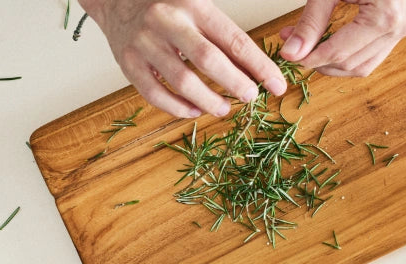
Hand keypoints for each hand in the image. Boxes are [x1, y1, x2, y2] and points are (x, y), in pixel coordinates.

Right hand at [79, 0, 287, 117]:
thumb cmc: (168, 6)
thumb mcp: (198, 8)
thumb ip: (224, 37)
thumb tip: (256, 72)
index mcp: (193, 5)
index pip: (234, 40)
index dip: (260, 66)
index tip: (278, 86)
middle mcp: (168, 21)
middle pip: (208, 60)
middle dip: (235, 84)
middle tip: (250, 97)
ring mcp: (145, 43)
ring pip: (181, 81)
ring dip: (208, 101)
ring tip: (224, 108)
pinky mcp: (128, 62)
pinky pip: (154, 93)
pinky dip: (177, 107)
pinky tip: (193, 110)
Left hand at [278, 0, 405, 76]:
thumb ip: (311, 21)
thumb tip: (292, 52)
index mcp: (385, 15)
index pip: (341, 52)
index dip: (312, 58)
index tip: (289, 56)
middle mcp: (399, 27)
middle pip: (351, 64)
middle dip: (320, 61)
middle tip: (295, 50)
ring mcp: (402, 29)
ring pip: (362, 66)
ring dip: (334, 64)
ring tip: (310, 48)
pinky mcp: (399, 28)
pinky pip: (371, 55)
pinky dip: (348, 55)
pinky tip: (328, 45)